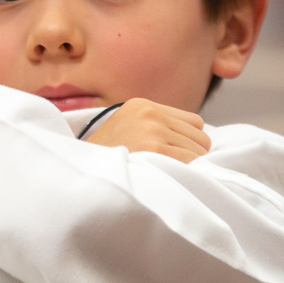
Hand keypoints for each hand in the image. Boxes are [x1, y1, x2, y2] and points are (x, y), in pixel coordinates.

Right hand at [83, 98, 210, 163]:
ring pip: (199, 150)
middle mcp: (150, 113)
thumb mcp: (128, 128)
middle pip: (200, 136)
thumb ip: (157, 126)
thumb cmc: (107, 157)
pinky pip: (192, 161)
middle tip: (173, 167)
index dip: (189, 141)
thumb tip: (201, 141)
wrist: (82, 171)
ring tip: (167, 172)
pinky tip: (171, 177)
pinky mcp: (155, 148)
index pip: (194, 121)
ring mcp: (153, 129)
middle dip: (192, 153)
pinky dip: (188, 172)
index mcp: (143, 105)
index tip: (177, 155)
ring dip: (189, 165)